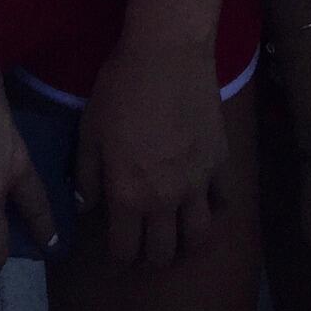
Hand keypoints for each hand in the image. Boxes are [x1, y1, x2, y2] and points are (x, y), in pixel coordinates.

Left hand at [75, 36, 226, 266]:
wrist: (166, 54)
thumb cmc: (120, 88)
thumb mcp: (90, 129)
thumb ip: (87, 174)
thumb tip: (87, 207)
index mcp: (128, 194)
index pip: (125, 249)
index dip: (120, 256)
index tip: (118, 249)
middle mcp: (165, 199)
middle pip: (163, 252)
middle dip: (152, 256)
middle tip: (146, 244)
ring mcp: (197, 183)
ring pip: (199, 237)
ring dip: (186, 242)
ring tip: (178, 233)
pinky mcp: (220, 162)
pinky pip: (223, 201)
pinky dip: (214, 207)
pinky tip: (204, 198)